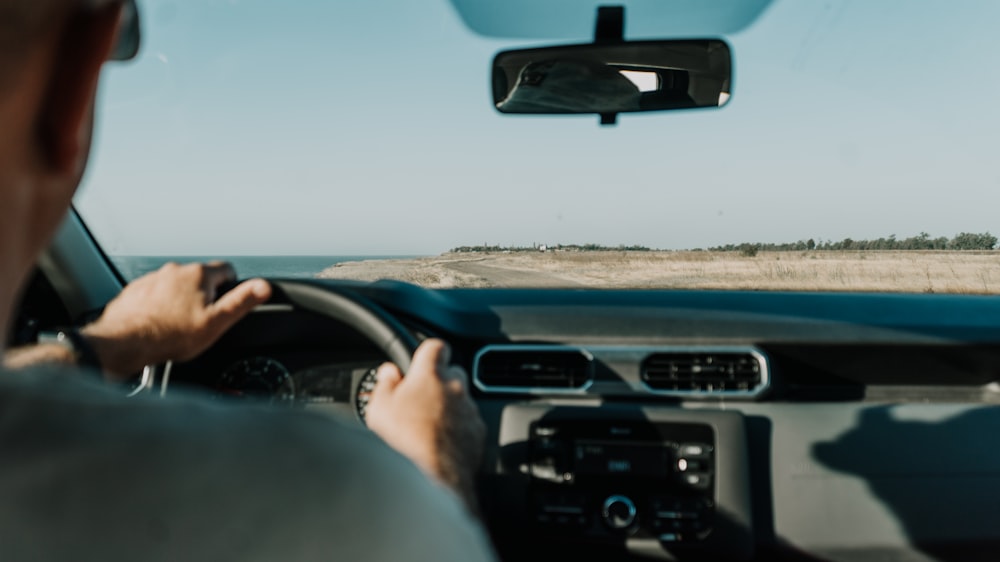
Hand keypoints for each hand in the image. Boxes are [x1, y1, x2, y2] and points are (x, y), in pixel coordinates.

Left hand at [81, 262, 270, 379]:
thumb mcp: (217, 321)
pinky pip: (156, 294)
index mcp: (199, 275)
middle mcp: (175, 271)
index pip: (227, 270)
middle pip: (201, 278)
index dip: (233, 286)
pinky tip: (160, 324)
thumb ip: (242, 301)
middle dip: (205, 295)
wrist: (126, 342)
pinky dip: (160, 306)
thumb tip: (264, 286)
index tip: (227, 302)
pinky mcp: (136, 291)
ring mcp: (153, 279)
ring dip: (181, 300)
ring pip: (176, 286)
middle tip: (202, 320)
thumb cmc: (170, 335)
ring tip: (179, 326)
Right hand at [366, 339, 485, 513]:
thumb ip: (385, 384)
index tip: (421, 361)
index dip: (428, 353)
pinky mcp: (478, 433)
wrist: (435, 476)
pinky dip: (459, 429)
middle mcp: (455, 387)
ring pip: (462, 400)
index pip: (435, 346)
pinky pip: (469, 423)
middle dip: (440, 382)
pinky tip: (442, 443)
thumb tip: (388, 373)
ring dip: (449, 407)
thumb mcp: (380, 408)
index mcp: (430, 374)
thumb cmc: (405, 441)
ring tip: (429, 427)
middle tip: (421, 399)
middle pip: (452, 372)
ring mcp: (470, 410)